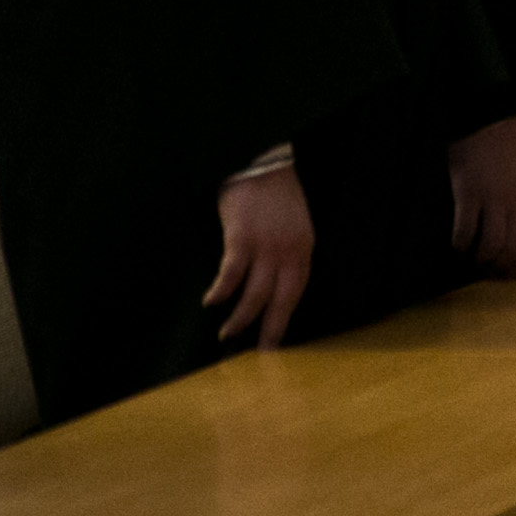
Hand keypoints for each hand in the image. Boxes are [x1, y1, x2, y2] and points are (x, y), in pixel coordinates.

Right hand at [205, 160, 315, 347]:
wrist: (261, 162)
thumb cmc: (275, 194)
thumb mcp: (294, 225)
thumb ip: (289, 254)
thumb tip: (274, 285)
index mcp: (304, 248)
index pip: (296, 293)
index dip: (284, 319)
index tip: (275, 341)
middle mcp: (288, 252)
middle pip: (279, 301)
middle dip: (268, 329)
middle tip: (258, 354)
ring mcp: (265, 247)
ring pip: (254, 295)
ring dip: (240, 318)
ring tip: (227, 334)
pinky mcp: (241, 238)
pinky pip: (231, 274)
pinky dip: (221, 291)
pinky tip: (211, 301)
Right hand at [446, 114, 515, 277]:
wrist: (492, 115)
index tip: (514, 270)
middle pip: (514, 248)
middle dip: (503, 267)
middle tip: (492, 272)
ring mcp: (494, 199)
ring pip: (491, 247)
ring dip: (482, 260)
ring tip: (475, 260)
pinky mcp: (469, 194)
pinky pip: (466, 232)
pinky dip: (461, 243)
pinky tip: (459, 244)